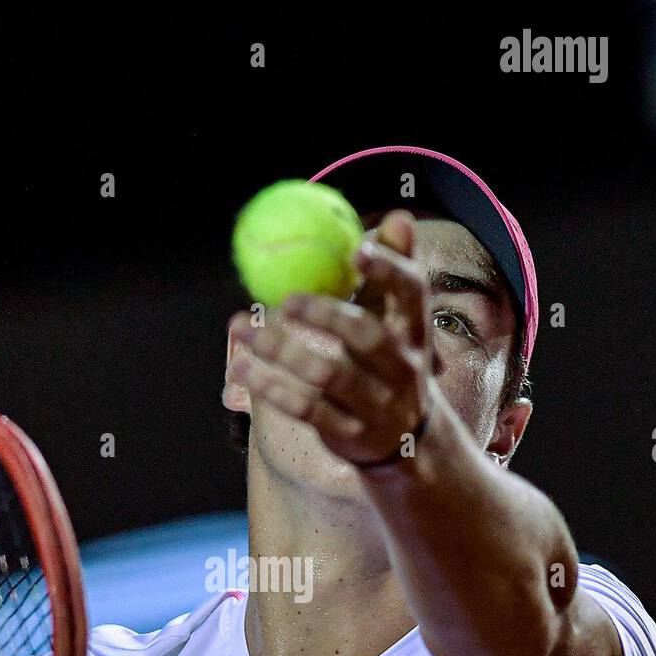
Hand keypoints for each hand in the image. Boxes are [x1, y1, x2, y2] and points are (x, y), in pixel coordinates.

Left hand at [228, 211, 435, 466]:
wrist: (405, 440)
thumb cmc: (391, 363)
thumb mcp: (398, 322)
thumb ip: (391, 273)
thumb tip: (398, 216)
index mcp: (415, 331)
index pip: (412, 294)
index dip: (388, 272)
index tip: (357, 251)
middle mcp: (402, 368)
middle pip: (367, 337)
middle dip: (326, 315)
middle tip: (286, 300)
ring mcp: (377, 405)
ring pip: (326, 375)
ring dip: (279, 350)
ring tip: (240, 328)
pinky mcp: (349, 433)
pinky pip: (305, 408)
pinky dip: (270, 387)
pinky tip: (242, 368)